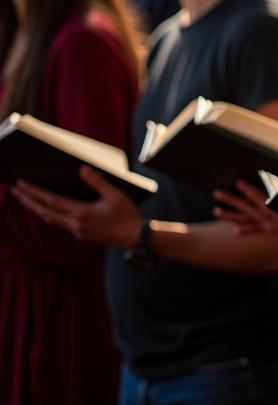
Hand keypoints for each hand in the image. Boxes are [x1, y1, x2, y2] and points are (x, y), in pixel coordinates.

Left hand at [12, 167, 140, 247]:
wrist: (134, 236)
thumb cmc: (127, 214)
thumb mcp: (116, 194)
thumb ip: (98, 181)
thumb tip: (82, 169)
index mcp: (82, 213)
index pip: (52, 201)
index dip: (34, 192)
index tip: (21, 184)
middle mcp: (75, 224)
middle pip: (44, 212)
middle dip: (28, 201)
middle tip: (15, 191)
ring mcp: (76, 231)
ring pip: (50, 220)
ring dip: (36, 209)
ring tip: (27, 199)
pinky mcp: (81, 234)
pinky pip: (60, 223)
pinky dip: (49, 215)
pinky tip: (49, 210)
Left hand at [212, 179, 277, 237]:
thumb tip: (276, 181)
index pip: (260, 197)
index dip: (248, 189)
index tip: (237, 182)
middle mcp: (271, 219)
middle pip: (247, 208)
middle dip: (231, 200)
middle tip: (216, 193)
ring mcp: (269, 227)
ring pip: (246, 220)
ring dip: (230, 216)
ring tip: (215, 210)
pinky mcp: (272, 231)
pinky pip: (255, 230)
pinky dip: (245, 230)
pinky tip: (234, 231)